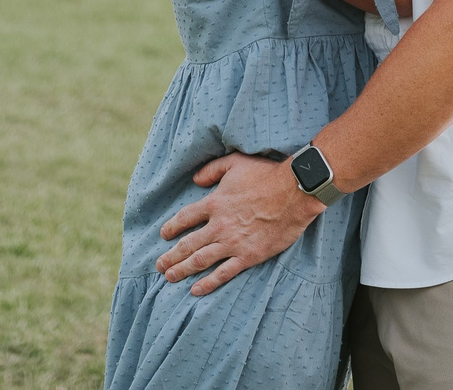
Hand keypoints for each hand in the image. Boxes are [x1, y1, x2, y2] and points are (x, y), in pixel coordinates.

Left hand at [154, 153, 324, 294]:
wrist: (293, 192)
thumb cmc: (266, 175)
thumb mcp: (235, 162)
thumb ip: (212, 170)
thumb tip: (195, 179)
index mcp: (214, 203)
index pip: (184, 218)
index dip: (171, 227)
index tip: (163, 235)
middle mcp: (218, 225)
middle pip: (187, 244)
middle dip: (170, 256)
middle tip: (159, 266)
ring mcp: (232, 243)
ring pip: (200, 260)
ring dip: (182, 270)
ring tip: (170, 277)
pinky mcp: (248, 256)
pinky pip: (223, 273)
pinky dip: (208, 283)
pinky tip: (196, 290)